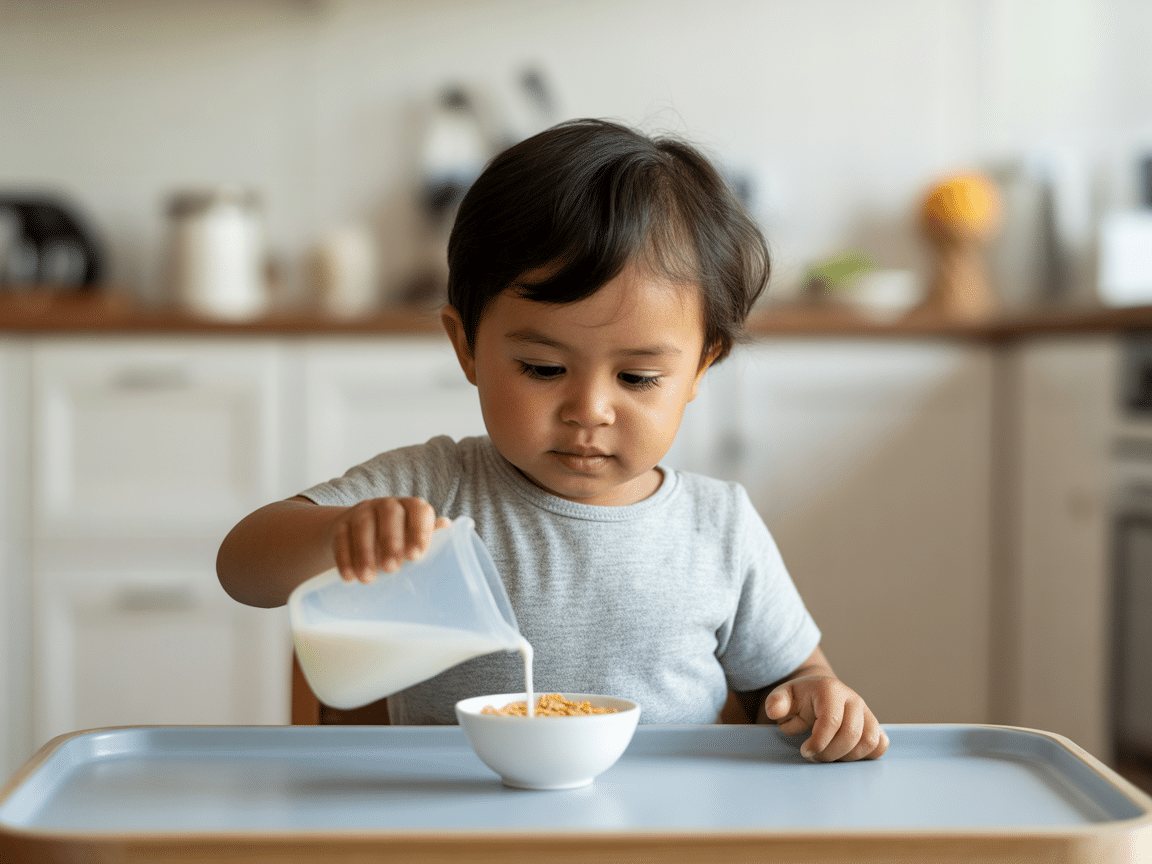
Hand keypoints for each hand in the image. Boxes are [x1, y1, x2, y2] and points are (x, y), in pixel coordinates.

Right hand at [327, 497, 450, 582]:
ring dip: (364, 553)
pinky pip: (341, 538)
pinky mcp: (341, 525)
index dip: (419, 530)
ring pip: (363, 526)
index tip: (416, 555)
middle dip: (391, 541)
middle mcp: (387, 505)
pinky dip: (344, 558)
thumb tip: (450, 533)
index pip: (419, 510)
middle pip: (389, 515)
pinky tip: (348, 577)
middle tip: (391, 568)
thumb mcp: (413, 539)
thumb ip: (429, 537)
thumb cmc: (396, 540)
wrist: (356, 534)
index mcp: (410, 507)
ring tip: (368, 579)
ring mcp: (362, 512)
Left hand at [765, 675, 888, 761]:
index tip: (805, 751)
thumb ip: (776, 702)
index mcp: (830, 690)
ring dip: (847, 757)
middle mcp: (853, 699)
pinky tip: (845, 754)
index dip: (819, 742)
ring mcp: (866, 712)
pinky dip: (866, 755)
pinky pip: (880, 744)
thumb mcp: (783, 696)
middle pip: (851, 734)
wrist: (819, 694)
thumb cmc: (799, 698)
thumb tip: (775, 712)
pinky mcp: (874, 725)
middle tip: (814, 757)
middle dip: (830, 753)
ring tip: (829, 755)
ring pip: (868, 742)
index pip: (831, 721)